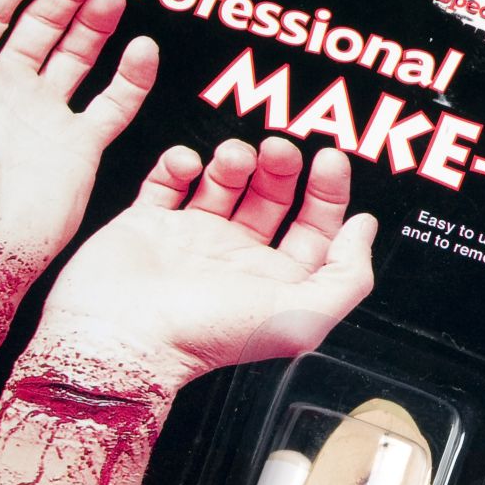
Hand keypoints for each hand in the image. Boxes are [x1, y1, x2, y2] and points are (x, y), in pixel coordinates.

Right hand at [41, 137, 376, 385]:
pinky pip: (166, 182)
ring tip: (233, 158)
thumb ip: (347, 275)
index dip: (328, 193)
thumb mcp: (302, 317)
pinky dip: (177, 163)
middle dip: (282, 167)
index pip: (314, 230)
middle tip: (280, 149)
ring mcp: (190, 241)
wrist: (121, 333)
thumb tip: (363, 231)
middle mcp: (234, 262)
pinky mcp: (147, 225)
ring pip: (223, 184)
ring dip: (233, 160)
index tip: (329, 161)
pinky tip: (186, 165)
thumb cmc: (203, 335)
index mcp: (272, 284)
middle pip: (272, 198)